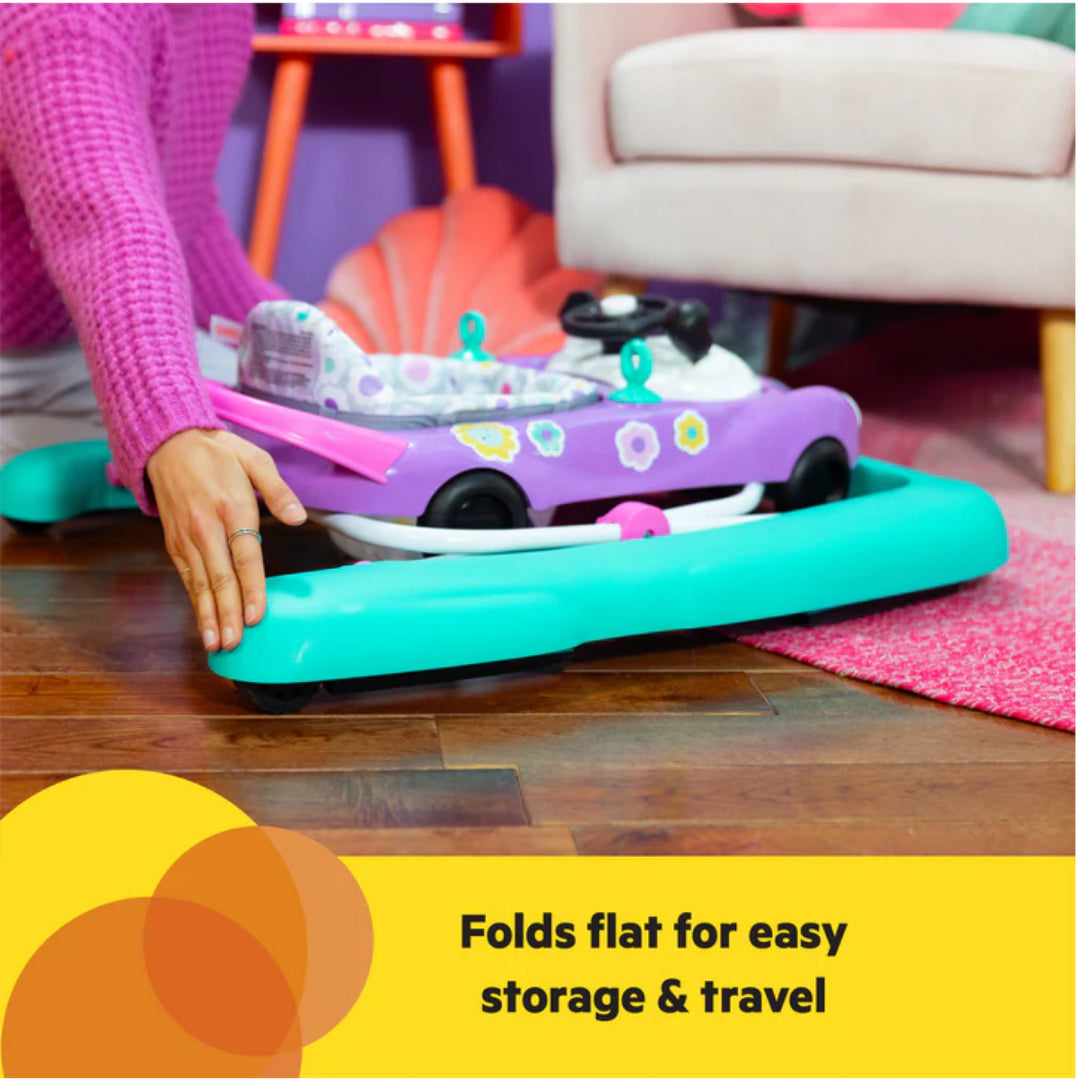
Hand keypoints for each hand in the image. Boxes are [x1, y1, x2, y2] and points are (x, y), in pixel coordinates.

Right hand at [147, 428, 305, 650]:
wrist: (168, 443)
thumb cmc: (218, 453)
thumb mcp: (254, 459)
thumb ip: (279, 490)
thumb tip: (298, 517)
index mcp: (232, 507)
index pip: (245, 556)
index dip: (251, 588)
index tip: (256, 615)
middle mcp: (206, 527)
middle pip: (220, 577)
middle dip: (227, 614)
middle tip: (234, 643)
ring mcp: (187, 538)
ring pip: (200, 584)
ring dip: (208, 616)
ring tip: (216, 644)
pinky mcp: (174, 543)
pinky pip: (187, 578)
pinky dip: (195, 603)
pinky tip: (202, 623)